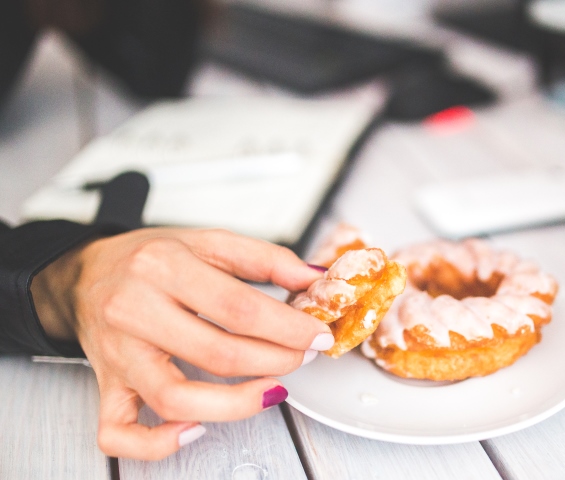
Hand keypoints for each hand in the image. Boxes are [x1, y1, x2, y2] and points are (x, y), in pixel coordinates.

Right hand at [31, 228, 331, 459]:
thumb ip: (265, 259)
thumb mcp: (208, 242)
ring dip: (236, 404)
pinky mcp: (105, 386)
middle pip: (217, 354)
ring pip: (175, 399)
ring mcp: (118, 354)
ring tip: (270, 390)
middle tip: (301, 357)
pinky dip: (157, 444)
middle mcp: (135, 311)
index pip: (238, 308)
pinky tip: (196, 429)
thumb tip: (314, 279)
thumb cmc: (150, 259)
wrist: (85, 273)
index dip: (288, 328)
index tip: (317, 336)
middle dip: (275, 361)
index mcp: (163, 267)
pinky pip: (119, 432)